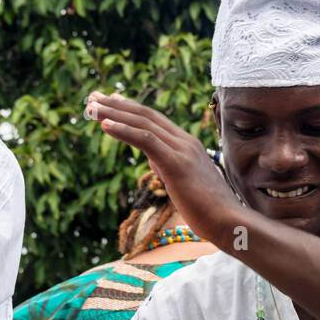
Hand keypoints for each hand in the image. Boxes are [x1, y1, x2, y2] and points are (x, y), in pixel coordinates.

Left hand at [85, 92, 240, 244]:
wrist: (229, 222)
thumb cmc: (208, 209)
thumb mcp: (184, 182)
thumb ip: (170, 166)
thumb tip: (155, 160)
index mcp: (187, 145)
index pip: (154, 119)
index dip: (129, 108)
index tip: (109, 101)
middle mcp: (185, 141)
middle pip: (145, 115)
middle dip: (116, 105)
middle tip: (92, 98)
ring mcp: (182, 150)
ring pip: (143, 123)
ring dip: (113, 113)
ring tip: (90, 108)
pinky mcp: (176, 164)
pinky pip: (146, 140)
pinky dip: (123, 130)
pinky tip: (104, 125)